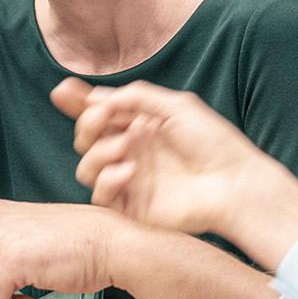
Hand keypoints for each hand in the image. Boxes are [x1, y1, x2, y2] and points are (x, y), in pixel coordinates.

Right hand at [54, 78, 297, 267]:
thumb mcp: (176, 105)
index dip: (77, 103)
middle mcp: (131, 151)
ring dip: (98, 151)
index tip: (63, 91)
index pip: (100, 113)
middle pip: (85, 138)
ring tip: (127, 146)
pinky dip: (108, 179)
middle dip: (86, 124)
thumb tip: (96, 97)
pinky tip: (129, 169)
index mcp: (141, 125)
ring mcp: (130, 180)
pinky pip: (100, 195)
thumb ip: (135, 96)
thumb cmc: (213, 142)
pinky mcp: (131, 207)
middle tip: (103, 118)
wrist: (233, 183)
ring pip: (86, 167)